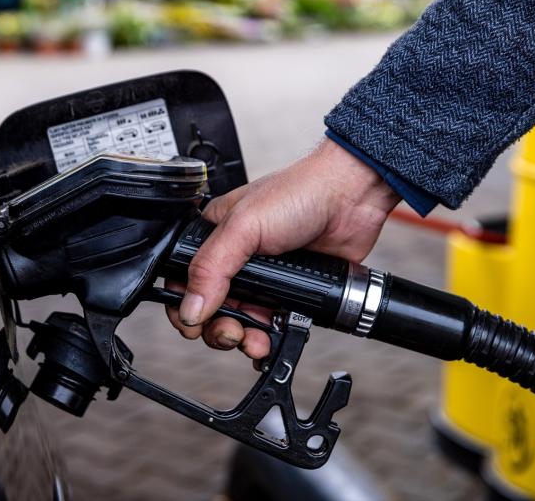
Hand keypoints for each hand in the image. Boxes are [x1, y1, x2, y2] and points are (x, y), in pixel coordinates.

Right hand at [165, 137, 400, 358]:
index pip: (184, 279)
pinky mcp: (289, 293)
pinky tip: (270, 339)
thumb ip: (212, 268)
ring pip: (240, 321)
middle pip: (211, 309)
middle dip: (216, 328)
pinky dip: (267, 338)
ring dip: (242, 338)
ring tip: (253, 340)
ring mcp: (263, 278)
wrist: (351, 199)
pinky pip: (270, 325)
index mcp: (215, 237)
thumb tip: (190, 307)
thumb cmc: (299, 193)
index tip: (194, 324)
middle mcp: (236, 259)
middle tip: (230, 332)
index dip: (184, 306)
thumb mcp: (243, 226)